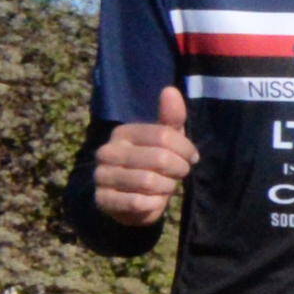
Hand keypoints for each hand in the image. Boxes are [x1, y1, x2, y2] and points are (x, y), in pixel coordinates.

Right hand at [87, 89, 193, 227]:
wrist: (129, 200)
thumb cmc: (152, 165)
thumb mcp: (166, 141)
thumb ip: (171, 118)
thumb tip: (170, 90)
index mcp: (123, 133)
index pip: (165, 136)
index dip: (186, 149)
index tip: (192, 158)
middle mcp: (107, 152)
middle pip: (160, 159)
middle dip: (179, 169)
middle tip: (179, 174)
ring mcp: (102, 176)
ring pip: (149, 181)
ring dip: (166, 187)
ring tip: (165, 186)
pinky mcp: (102, 200)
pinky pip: (138, 202)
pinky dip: (153, 204)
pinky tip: (152, 201)